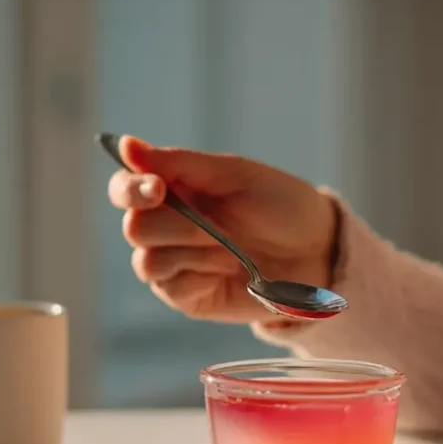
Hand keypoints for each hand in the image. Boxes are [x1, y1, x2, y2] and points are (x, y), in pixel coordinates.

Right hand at [108, 135, 337, 322]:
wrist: (318, 250)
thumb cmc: (280, 205)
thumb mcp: (233, 174)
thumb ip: (178, 163)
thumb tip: (125, 145)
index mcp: (173, 191)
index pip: (124, 188)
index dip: (130, 189)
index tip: (158, 188)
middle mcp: (166, 228)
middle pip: (133, 228)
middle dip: (176, 226)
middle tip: (216, 225)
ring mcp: (175, 265)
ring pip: (146, 262)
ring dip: (192, 252)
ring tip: (229, 249)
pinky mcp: (189, 297)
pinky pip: (170, 288)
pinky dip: (200, 275)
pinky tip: (228, 270)